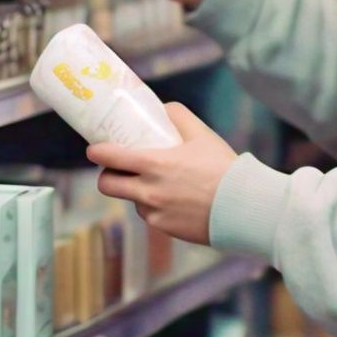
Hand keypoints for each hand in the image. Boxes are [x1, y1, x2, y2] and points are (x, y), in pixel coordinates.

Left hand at [88, 103, 237, 245]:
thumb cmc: (222, 167)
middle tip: (118, 169)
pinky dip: (155, 207)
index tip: (94, 149)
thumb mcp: (201, 134)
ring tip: (156, 183)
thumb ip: (178, 116)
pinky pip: (150, 215)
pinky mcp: (165, 228)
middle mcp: (148, 191)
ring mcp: (155, 212)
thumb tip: (163, 108)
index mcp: (154, 164)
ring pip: (131, 201)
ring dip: (135, 192)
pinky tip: (173, 199)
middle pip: (107, 185)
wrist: (242, 206)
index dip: (97, 152)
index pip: (110, 158)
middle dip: (107, 176)